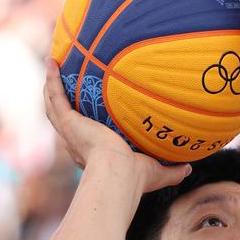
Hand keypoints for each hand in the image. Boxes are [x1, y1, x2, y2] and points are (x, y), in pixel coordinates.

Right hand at [43, 59, 190, 193]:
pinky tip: (52, 62)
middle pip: (64, 117)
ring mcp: (70, 131)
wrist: (119, 174)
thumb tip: (188, 168)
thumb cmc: (136, 178)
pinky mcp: (68, 122)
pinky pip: (55, 96)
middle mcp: (77, 142)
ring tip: (52, 66)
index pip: (85, 134)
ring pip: (54, 105)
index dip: (83, 122)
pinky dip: (51, 79)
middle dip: (62, 100)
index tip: (88, 112)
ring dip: (51, 86)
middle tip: (62, 82)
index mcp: (93, 153)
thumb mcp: (157, 172)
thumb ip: (172, 171)